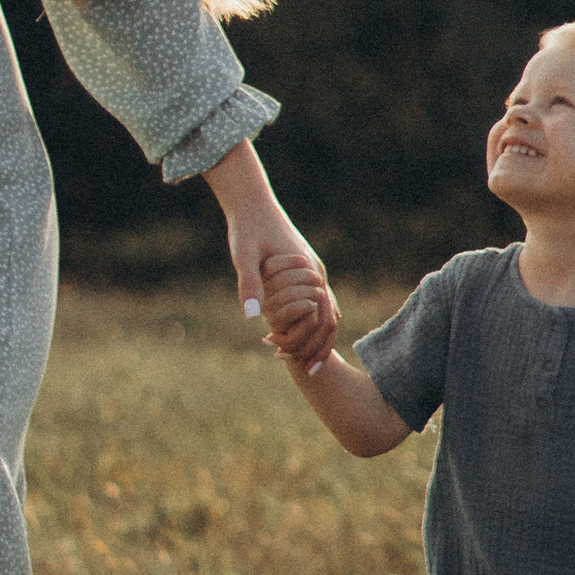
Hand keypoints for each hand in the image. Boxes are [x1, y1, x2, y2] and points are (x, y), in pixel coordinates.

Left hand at [205, 145, 338, 351]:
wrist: (252, 202)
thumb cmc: (247, 227)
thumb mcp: (243, 255)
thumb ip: (249, 283)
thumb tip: (250, 316)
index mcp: (308, 271)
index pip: (322, 318)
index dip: (311, 344)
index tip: (296, 365)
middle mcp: (317, 273)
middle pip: (330, 319)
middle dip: (319, 347)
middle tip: (305, 372)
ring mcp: (314, 271)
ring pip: (328, 311)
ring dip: (317, 336)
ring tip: (301, 360)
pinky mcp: (306, 270)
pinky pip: (318, 301)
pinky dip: (313, 321)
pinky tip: (298, 333)